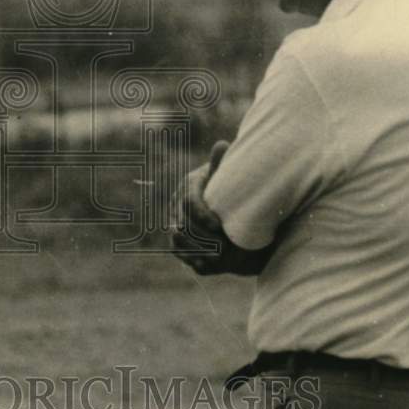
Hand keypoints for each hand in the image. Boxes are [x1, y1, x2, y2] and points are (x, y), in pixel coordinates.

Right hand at [170, 140, 228, 272]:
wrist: (232, 207)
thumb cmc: (232, 188)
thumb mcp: (229, 176)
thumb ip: (223, 164)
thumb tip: (222, 145)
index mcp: (189, 185)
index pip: (188, 202)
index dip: (202, 216)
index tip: (219, 227)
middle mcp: (178, 204)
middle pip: (182, 223)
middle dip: (201, 237)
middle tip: (222, 247)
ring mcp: (176, 222)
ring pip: (178, 239)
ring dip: (196, 249)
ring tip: (215, 257)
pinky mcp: (179, 240)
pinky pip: (180, 251)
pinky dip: (192, 259)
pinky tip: (207, 264)